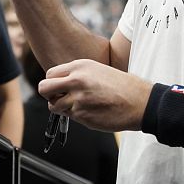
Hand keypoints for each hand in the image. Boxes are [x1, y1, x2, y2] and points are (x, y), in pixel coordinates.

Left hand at [38, 59, 153, 132]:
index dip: (53, 82)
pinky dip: (75, 116)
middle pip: (44, 88)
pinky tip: (90, 111)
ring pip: (54, 106)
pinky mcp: (82, 116)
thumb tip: (59, 83)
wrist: (140, 102)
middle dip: (48, 94)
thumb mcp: (97, 70)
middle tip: (58, 97)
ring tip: (78, 105)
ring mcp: (78, 99)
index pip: (50, 74)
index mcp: (80, 67)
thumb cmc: (122, 86)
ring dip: (61, 108)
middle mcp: (76, 81)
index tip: (59, 87)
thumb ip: (76, 74)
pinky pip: (69, 116)